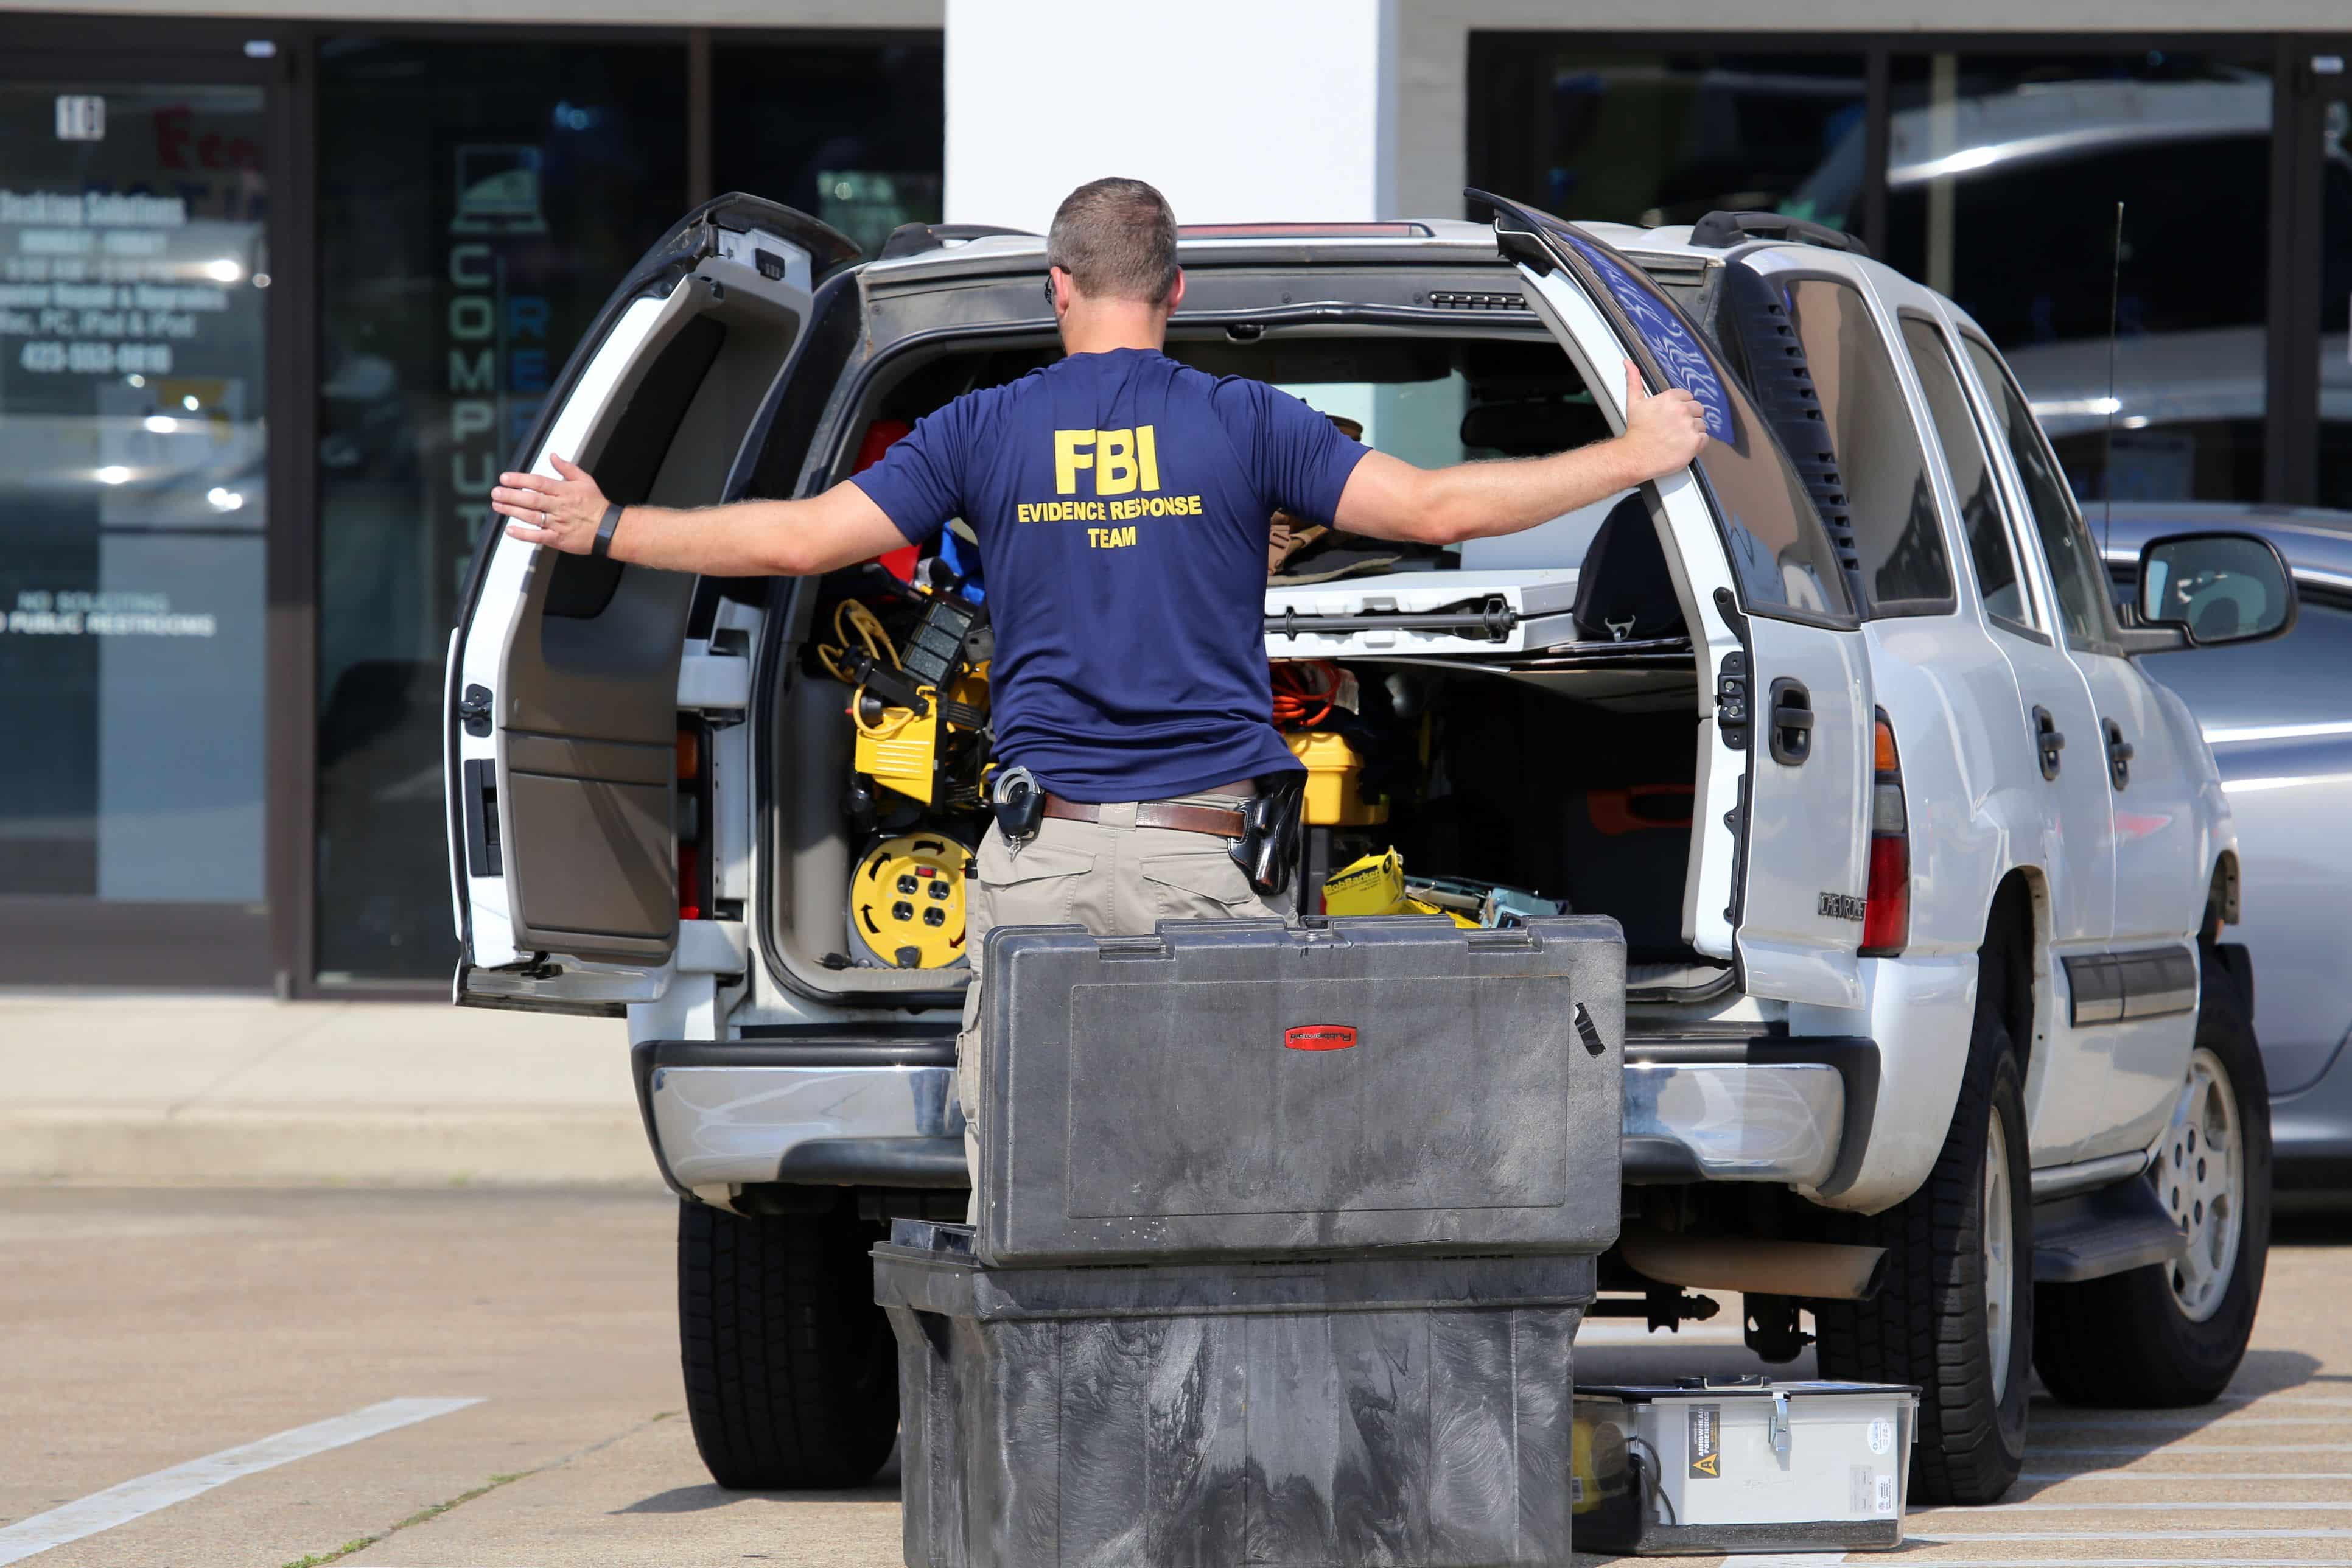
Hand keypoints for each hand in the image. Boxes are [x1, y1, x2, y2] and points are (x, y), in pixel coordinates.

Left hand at [493, 454, 608, 553]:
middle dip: (511, 496)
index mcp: (565, 491)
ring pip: (531, 517)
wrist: (609, 529)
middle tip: (496, 492)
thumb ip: (567, 468)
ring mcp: (558, 523)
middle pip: (531, 500)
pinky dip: (523, 534)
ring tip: (497, 506)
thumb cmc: (596, 505)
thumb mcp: (585, 481)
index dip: (520, 480)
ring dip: (512, 511)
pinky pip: (537, 536)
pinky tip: (509, 530)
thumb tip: (553, 456)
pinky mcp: (558, 539)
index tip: (505, 478)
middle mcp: (560, 507)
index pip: (539, 483)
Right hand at [1617, 359, 1709, 480]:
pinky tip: (1683, 445)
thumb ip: (1634, 381)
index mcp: (1670, 398)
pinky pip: (1705, 439)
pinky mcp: (1695, 442)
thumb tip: (1628, 363)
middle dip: (1689, 417)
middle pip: (1698, 409)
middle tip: (1676, 428)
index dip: (1681, 407)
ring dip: (1693, 431)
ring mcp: (1689, 426)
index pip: (1688, 397)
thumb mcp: (1634, 402)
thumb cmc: (1636, 431)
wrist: (1636, 456)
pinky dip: (1697, 444)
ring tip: (1678, 438)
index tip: (1673, 416)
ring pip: (1702, 425)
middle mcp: (1682, 410)